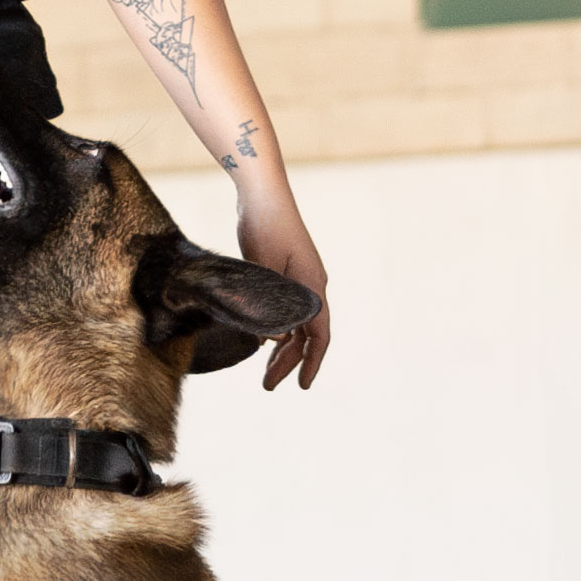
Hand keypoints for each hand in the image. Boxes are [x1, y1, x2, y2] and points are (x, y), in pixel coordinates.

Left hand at [238, 199, 329, 390]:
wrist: (263, 194)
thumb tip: (270, 339)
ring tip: (264, 372)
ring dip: (283, 348)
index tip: (303, 386)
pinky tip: (261, 340)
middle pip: (306, 334)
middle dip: (290, 362)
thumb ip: (269, 305)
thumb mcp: (263, 269)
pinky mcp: (286, 273)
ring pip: (296, 324)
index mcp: (312, 286)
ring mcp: (300, 279)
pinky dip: (277, 328)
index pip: (319, 335)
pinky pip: (287, 310)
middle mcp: (311, 286)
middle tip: (268, 386)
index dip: (312, 362)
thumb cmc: (263, 227)